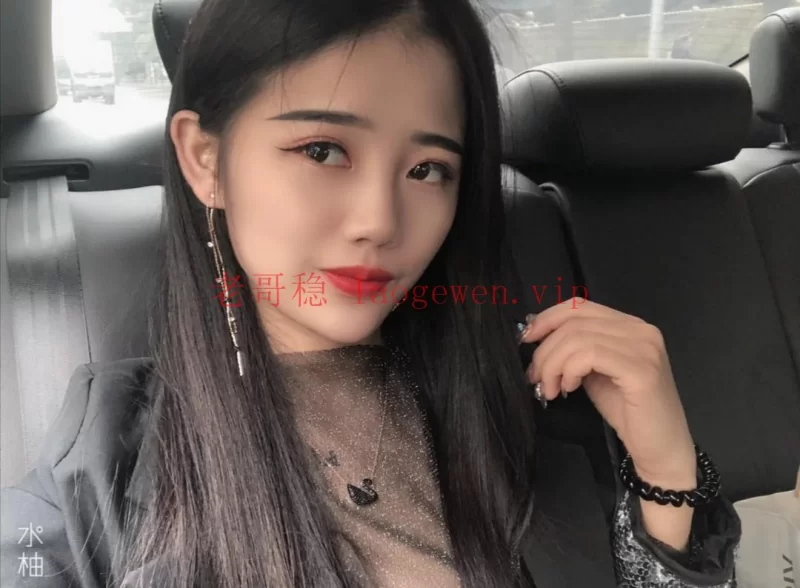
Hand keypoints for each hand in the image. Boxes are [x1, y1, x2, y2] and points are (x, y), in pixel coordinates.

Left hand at [520, 298, 696, 486]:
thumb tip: (537, 337)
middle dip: (545, 349)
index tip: (526, 340)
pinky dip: (569, 370)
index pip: (580, 305)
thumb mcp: (594, 372)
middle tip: (534, 377)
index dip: (547, 319)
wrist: (661, 449)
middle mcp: (641, 330)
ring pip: (578, 338)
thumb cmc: (628, 413)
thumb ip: (576, 350)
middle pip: (574, 321)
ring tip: (550, 389)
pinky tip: (567, 389)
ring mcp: (644, 347)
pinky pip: (589, 355)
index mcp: (630, 325)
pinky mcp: (641, 368)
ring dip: (553, 364)